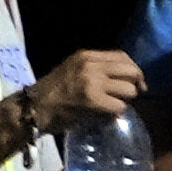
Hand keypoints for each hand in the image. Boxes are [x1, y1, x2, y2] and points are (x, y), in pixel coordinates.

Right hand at [21, 51, 146, 139]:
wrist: (35, 107)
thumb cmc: (53, 91)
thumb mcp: (73, 70)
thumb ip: (96, 70)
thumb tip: (122, 80)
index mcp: (85, 56)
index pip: (121, 56)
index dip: (133, 69)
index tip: (136, 81)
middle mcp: (91, 65)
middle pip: (130, 70)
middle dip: (136, 84)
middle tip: (132, 95)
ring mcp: (93, 82)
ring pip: (129, 89)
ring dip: (125, 100)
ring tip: (115, 104)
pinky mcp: (94, 100)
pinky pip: (120, 106)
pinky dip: (116, 112)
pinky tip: (106, 114)